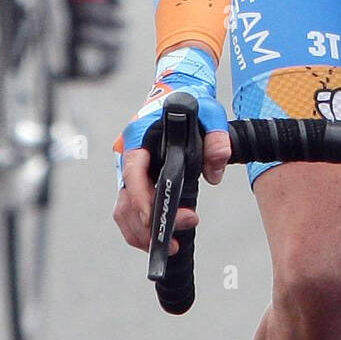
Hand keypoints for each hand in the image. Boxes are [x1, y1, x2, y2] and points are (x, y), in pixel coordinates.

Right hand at [113, 47, 230, 253]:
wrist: (181, 93)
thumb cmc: (192, 103)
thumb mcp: (210, 113)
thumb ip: (216, 139)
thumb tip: (215, 173)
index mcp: (139, 136)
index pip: (133, 170)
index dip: (140, 197)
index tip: (154, 218)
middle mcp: (128, 155)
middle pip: (126, 199)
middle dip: (148, 225)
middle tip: (179, 234)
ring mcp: (130, 171)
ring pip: (124, 211)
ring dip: (142, 234)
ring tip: (172, 246)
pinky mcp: (137, 182)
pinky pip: (131, 211)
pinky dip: (142, 229)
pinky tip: (163, 238)